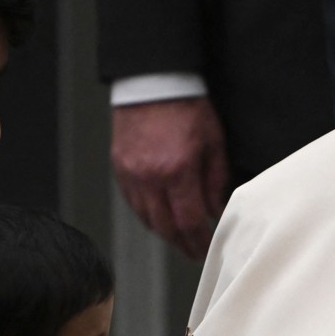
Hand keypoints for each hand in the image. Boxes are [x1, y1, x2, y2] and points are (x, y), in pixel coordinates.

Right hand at [110, 97, 228, 258]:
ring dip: (165, 233)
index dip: (199, 242)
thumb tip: (215, 210)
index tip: (207, 251)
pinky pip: (133, 203)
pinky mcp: (119, 168)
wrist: (153, 82)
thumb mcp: (214, 142)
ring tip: (179, 238)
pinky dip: (148, 215)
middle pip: (166, 228)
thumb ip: (215, 180)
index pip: (189, 222)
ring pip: (147, 219)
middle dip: (182, 245)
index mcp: (177, 170)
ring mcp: (131, 174)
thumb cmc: (187, 106)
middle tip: (194, 253)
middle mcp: (150, 177)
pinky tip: (160, 217)